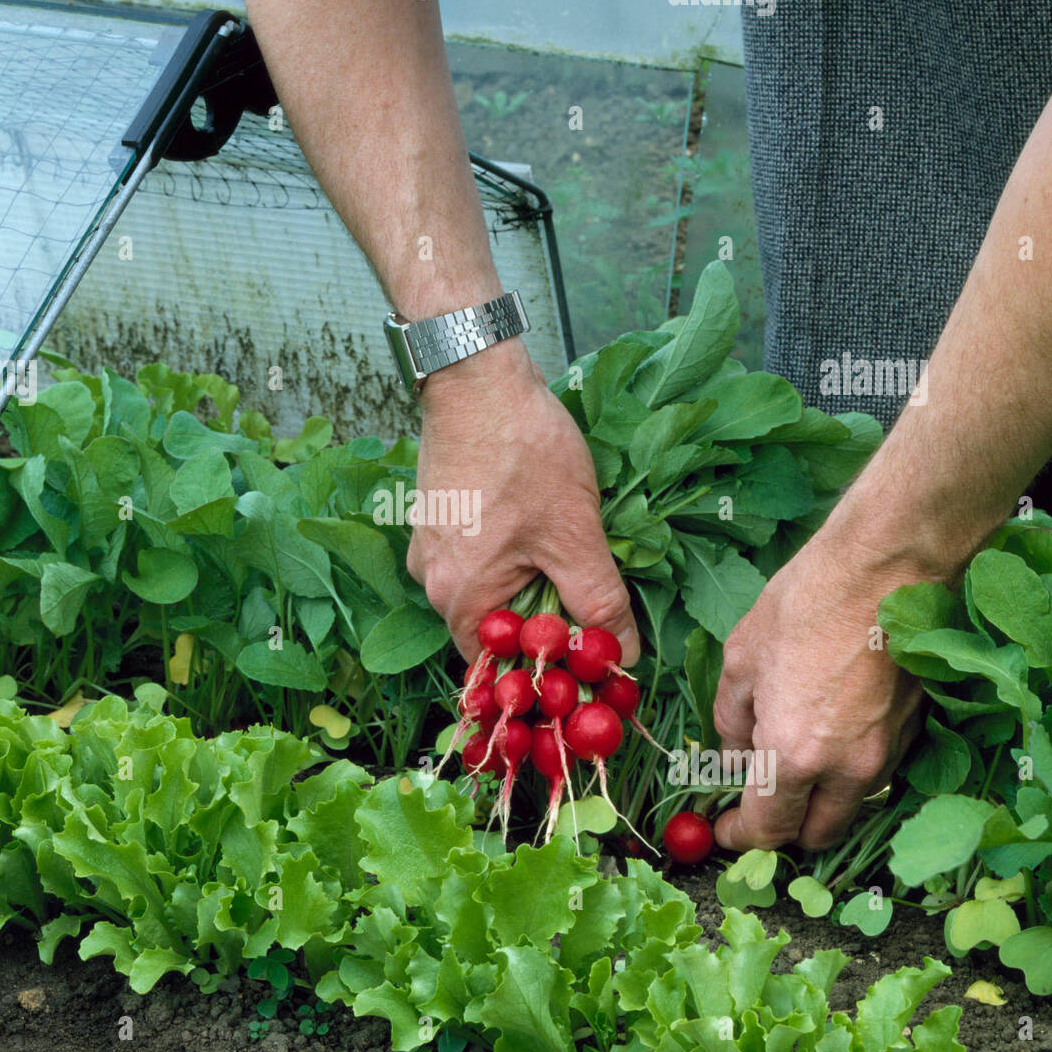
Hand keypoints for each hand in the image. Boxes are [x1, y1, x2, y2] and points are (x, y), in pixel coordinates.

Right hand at [406, 340, 640, 663]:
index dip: (547, 674)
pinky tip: (543, 532)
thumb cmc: (523, 453)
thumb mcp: (574, 534)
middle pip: (494, 631)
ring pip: (488, 592)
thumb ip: (598, 602)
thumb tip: (622, 653)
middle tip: (594, 616)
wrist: (478, 378)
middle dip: (544, 628)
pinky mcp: (438, 520)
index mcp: (458, 597)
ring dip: (531, 589)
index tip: (587, 669)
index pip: (500, 667)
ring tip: (573, 563)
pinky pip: (477, 560)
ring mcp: (429, 548)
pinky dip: (513, 559)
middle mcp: (432, 582)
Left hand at [712, 527, 926, 851]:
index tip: (723, 831)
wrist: (886, 568)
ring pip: (849, 806)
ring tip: (790, 765)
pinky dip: (848, 774)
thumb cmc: (806, 604)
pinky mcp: (913, 731)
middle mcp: (847, 768)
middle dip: (783, 831)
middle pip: (817, 835)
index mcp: (795, 753)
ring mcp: (887, 752)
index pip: (768, 829)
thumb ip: (731, 722)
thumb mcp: (741, 660)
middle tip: (756, 806)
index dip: (740, 840)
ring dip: (819, 803)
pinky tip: (827, 738)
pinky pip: (874, 774)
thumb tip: (733, 756)